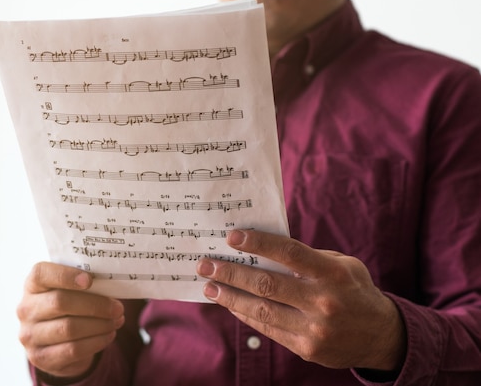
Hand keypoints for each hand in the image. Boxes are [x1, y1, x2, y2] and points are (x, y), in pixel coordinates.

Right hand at [17, 262, 124, 377]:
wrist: (54, 342)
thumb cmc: (68, 306)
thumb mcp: (69, 291)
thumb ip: (82, 284)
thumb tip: (111, 285)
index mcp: (32, 285)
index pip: (41, 274)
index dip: (65, 275)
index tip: (90, 280)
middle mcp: (26, 309)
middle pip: (60, 302)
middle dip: (95, 305)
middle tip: (117, 307)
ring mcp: (30, 335)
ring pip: (69, 328)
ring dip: (99, 325)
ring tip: (117, 321)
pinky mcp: (40, 357)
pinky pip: (73, 350)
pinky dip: (96, 342)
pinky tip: (109, 335)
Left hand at [196, 230, 405, 370]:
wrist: (381, 336)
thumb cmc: (354, 290)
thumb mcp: (342, 265)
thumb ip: (307, 258)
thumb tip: (263, 250)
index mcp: (332, 274)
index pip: (289, 254)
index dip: (258, 244)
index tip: (231, 237)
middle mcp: (323, 301)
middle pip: (267, 284)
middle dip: (231, 273)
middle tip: (206, 265)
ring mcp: (314, 328)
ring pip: (262, 310)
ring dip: (230, 297)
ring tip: (209, 287)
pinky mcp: (306, 348)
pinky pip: (268, 328)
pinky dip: (246, 315)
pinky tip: (230, 305)